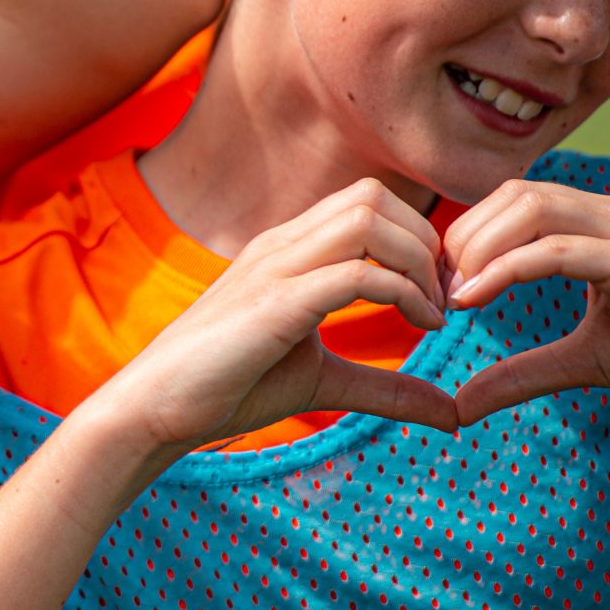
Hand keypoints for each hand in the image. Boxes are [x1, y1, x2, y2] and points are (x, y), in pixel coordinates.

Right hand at [88, 180, 458, 454]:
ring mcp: (274, 268)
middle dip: (426, 242)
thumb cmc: (228, 388)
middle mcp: (280, 245)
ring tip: (433, 312)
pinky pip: (355, 273)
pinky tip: (419, 328)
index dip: (418, 239)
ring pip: (367, 219)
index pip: (366, 202)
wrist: (156, 407)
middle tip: (445, 299)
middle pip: (372, 197)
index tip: (440, 296)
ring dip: (417, 260)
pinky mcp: (273, 303)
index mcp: (287, 250)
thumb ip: (386, 388)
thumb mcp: (324, 383)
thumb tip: (452, 413)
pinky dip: (403, 294)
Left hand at [445, 180, 609, 423]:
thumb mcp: (583, 362)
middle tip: (440, 289)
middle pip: (517, 193)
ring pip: (531, 208)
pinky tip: (473, 298)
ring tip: (457, 295)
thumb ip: (523, 374)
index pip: (517, 199)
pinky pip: (557, 250)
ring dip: (479, 248)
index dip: (468, 233)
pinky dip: (505, 269)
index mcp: (604, 224)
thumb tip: (460, 406)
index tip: (440, 282)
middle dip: (465, 236)